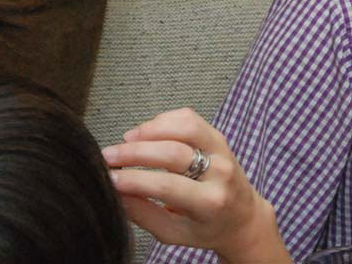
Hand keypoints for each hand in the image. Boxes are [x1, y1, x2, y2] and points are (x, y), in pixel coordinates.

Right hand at [103, 108, 290, 263]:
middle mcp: (221, 172)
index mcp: (210, 203)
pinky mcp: (218, 136)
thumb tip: (114, 192)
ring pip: (185, 126)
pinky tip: (146, 132)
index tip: (109, 177)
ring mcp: (222, 150)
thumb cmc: (206, 228)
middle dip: (134, 152)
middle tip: (108, 156)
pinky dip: (164, 120)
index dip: (134, 179)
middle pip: (173, 152)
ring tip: (127, 140)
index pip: (167, 186)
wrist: (243, 217)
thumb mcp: (173, 233)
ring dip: (150, 129)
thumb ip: (143, 214)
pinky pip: (190, 118)